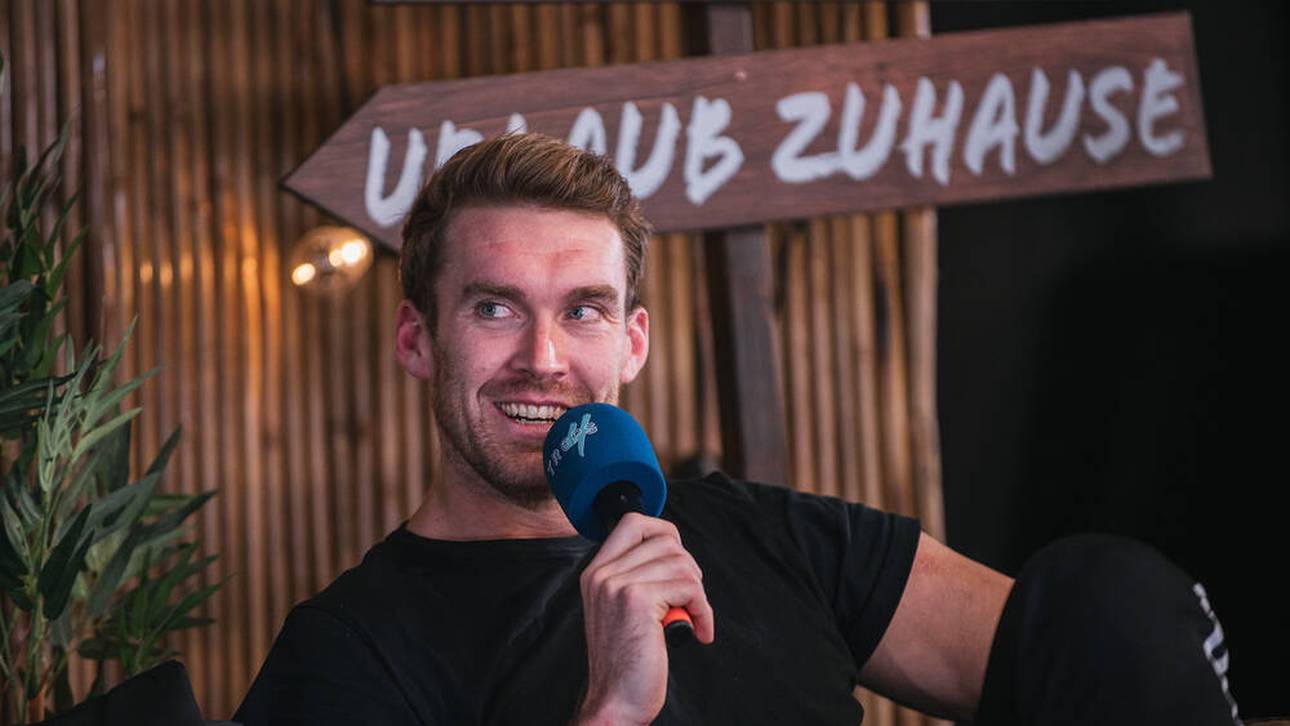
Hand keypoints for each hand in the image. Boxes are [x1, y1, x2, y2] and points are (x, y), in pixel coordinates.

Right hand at [574, 513, 714, 724]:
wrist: (616, 702)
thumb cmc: (625, 663)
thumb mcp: (620, 610)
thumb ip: (636, 578)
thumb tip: (674, 553)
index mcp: (595, 573)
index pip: (633, 523)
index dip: (665, 533)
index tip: (680, 562)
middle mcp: (602, 574)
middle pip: (666, 541)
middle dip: (689, 570)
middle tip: (690, 600)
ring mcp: (617, 585)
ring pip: (682, 563)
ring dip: (698, 593)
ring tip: (692, 617)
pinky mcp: (637, 600)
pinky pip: (689, 588)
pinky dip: (704, 611)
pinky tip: (699, 631)